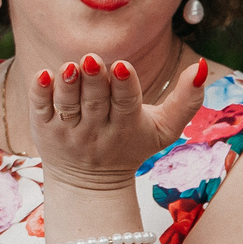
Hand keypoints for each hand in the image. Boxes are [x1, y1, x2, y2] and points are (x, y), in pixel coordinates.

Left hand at [31, 52, 211, 191]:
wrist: (90, 184)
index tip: (122, 66)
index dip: (124, 85)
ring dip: (67, 85)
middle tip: (91, 58)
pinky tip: (43, 75)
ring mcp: (68, 131)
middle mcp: (95, 130)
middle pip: (95, 102)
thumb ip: (187, 100)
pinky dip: (41, 93)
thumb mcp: (165, 129)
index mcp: (126, 126)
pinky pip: (41, 109)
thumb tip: (202, 65)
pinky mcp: (44, 129)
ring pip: (67, 105)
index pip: (126, 104)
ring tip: (69, 66)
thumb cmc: (131, 146)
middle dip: (94, 79)